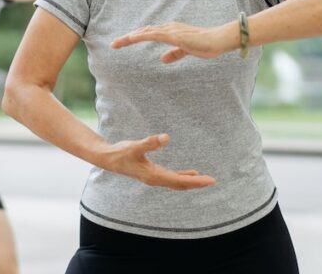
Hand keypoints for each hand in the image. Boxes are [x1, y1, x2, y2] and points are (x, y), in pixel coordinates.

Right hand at [97, 133, 216, 190]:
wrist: (108, 158)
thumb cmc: (120, 152)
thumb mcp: (135, 146)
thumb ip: (150, 142)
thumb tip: (166, 137)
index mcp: (153, 175)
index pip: (179, 180)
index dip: (195, 181)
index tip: (209, 180)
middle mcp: (155, 179)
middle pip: (180, 184)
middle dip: (197, 183)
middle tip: (213, 181)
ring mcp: (154, 177)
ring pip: (177, 182)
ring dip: (191, 182)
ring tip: (205, 180)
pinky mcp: (152, 173)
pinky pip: (172, 178)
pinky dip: (183, 177)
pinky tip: (191, 173)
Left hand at [111, 22, 236, 62]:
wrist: (218, 40)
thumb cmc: (207, 45)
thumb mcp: (187, 51)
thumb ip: (175, 54)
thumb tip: (162, 59)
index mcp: (171, 31)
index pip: (149, 33)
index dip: (136, 37)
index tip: (124, 43)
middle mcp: (168, 28)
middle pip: (144, 31)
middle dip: (128, 38)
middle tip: (114, 44)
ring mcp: (170, 30)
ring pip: (145, 32)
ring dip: (130, 37)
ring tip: (116, 43)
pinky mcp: (173, 35)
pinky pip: (153, 34)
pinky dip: (140, 36)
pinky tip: (131, 38)